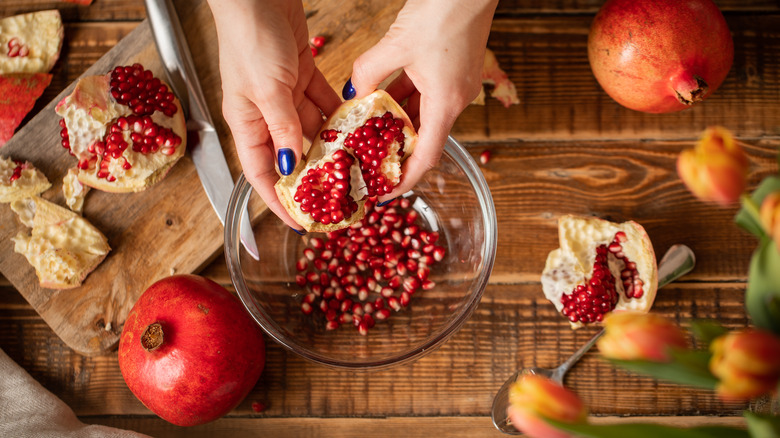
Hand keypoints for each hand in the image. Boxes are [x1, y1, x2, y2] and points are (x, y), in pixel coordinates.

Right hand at [207, 0, 340, 230]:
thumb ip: (282, 128)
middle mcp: (266, 114)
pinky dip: (339, 116)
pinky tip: (358, 128)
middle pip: (291, 156)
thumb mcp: (267, 89)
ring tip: (357, 166)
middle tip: (341, 196)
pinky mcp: (302, 76)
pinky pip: (324, 104)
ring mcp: (285, 95)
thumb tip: (293, 164)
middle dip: (315, 177)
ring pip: (312, 131)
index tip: (301, 222)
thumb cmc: (249, 38)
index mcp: (246, 123)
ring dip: (333, 147)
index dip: (279, 201)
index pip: (262, 174)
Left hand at [349, 0, 497, 200]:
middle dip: (395, 153)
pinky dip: (401, 100)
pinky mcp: (450, 70)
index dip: (404, 181)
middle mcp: (454, 100)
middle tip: (367, 163)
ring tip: (366, 135)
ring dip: (395, 125)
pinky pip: (423, 95)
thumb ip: (369, 73)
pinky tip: (378, 100)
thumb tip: (352, 93)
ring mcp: (454, 85)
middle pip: (423, 139)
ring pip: (420, 115)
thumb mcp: (396, 44)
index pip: (425, 158)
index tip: (383, 195)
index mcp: (446, 104)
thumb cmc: (442, 11)